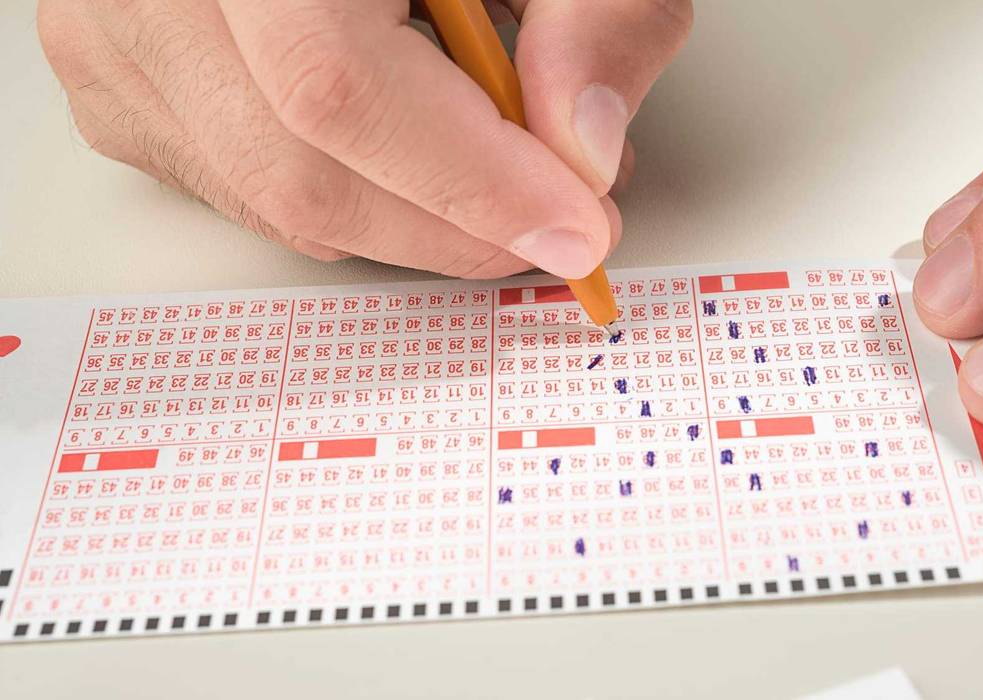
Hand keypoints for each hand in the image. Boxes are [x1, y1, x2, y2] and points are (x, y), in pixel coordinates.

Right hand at [36, 0, 691, 277]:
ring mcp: (113, 24)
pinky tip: (403, 151)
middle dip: (450, 225)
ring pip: (265, 193)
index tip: (574, 227)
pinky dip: (343, 195)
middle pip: (295, 165)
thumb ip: (594, 18)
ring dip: (405, 218)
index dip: (467, 181)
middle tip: (554, 220)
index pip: (340, 82)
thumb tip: (583, 149)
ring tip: (493, 167)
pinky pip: (234, 185)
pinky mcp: (114, 73)